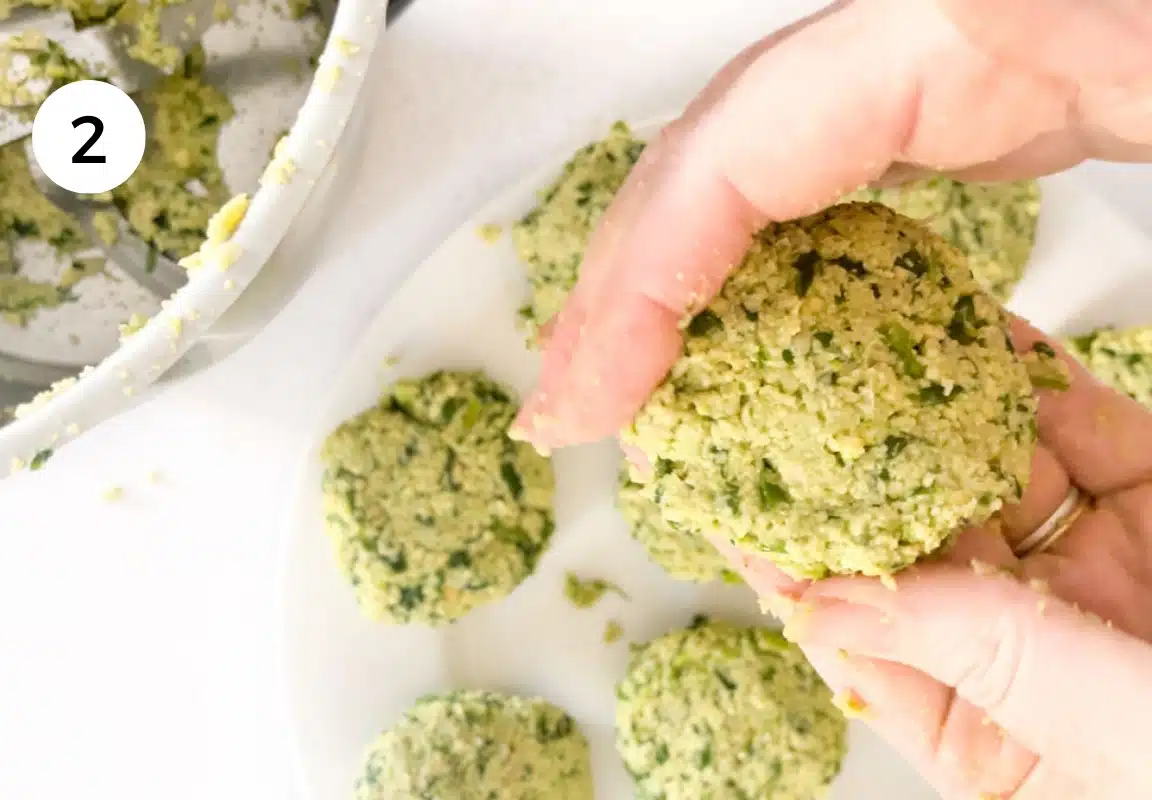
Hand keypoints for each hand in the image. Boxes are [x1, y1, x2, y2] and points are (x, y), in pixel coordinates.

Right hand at [511, 0, 1151, 448]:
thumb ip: (1135, 195)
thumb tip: (976, 342)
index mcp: (978, 21)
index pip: (744, 140)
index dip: (641, 278)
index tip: (595, 397)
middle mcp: (934, 25)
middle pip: (718, 145)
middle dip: (626, 286)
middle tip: (582, 407)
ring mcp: (942, 52)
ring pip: (749, 153)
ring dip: (676, 274)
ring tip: (635, 383)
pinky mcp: (969, 89)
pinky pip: (819, 163)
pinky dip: (757, 251)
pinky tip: (748, 325)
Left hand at [718, 319, 1151, 798]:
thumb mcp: (1101, 731)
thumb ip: (969, 650)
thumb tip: (821, 598)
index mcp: (996, 734)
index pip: (867, 637)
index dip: (796, 566)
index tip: (730, 495)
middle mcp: (1037, 650)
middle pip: (920, 542)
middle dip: (858, 467)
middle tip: (787, 390)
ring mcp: (1104, 573)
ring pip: (996, 476)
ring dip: (938, 412)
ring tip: (868, 343)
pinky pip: (1090, 435)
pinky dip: (1040, 388)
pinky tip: (984, 341)